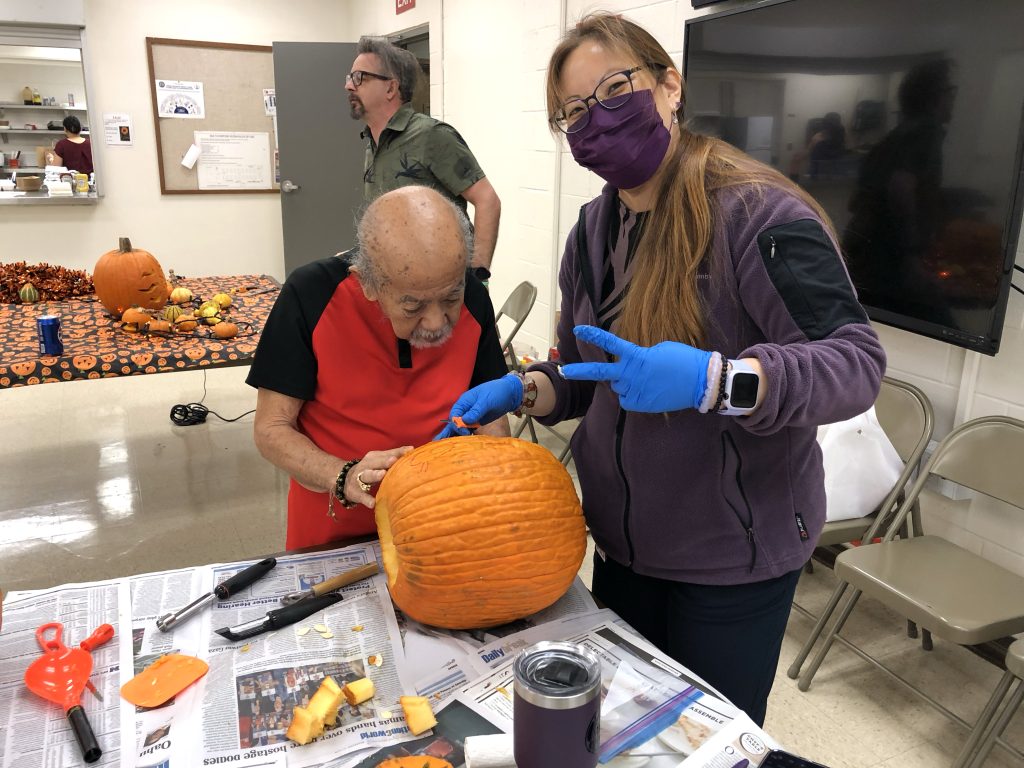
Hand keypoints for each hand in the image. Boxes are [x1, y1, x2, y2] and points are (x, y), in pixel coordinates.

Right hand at [343, 446, 412, 507]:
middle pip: (376, 462)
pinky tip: (372, 503)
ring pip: (367, 475)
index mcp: (374, 457)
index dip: (398, 452)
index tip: (409, 450)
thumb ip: (393, 455)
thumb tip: (412, 449)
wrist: (343, 479)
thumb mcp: (378, 461)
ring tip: (382, 474)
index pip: (387, 453)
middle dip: (384, 461)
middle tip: (394, 460)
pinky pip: (361, 496)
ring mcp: (359, 479)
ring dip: (374, 475)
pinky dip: (366, 499)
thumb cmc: (369, 469)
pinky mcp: (355, 492)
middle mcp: (366, 466)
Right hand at [435, 374, 523, 438]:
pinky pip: (470, 430)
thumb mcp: (486, 400)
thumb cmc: (497, 392)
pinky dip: (467, 436)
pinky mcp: (478, 423)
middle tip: (449, 440)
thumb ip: (476, 411)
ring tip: (453, 446)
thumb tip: (465, 421)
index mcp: (464, 402)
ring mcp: (472, 417)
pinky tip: (464, 444)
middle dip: (452, 431)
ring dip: (457, 436)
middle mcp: (465, 410)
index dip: (456, 424)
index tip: (464, 431)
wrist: (510, 394)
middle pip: (455, 422)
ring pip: (461, 428)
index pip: (454, 415)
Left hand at [560, 325, 711, 412]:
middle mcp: (632, 375)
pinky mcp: (641, 405)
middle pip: (601, 374)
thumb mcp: (659, 349)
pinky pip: (627, 400)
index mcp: (637, 356)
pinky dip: (633, 396)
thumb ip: (639, 356)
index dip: (594, 336)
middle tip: (564, 370)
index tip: (579, 330)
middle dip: (580, 372)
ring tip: (645, 379)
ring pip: (618, 387)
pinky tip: (647, 391)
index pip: (610, 344)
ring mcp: (635, 391)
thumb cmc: (683, 360)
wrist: (701, 382)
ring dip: (624, 383)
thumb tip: (631, 366)